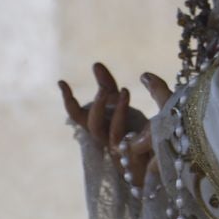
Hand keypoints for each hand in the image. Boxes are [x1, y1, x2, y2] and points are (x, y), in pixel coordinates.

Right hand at [59, 64, 172, 182]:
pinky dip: (132, 123)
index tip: (61, 81)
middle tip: (104, 88)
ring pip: (109, 133)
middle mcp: (104, 137)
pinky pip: (128, 139)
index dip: (68, 100)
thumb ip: (107, 85)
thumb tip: (95, 63)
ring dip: (116, 111)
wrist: (157, 155)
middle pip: (90, 125)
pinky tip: (140, 111)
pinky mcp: (133, 155)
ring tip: (124, 91)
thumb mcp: (119, 102)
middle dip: (97, 105)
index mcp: (99, 124)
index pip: (77, 115)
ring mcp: (118, 147)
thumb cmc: (133, 128)